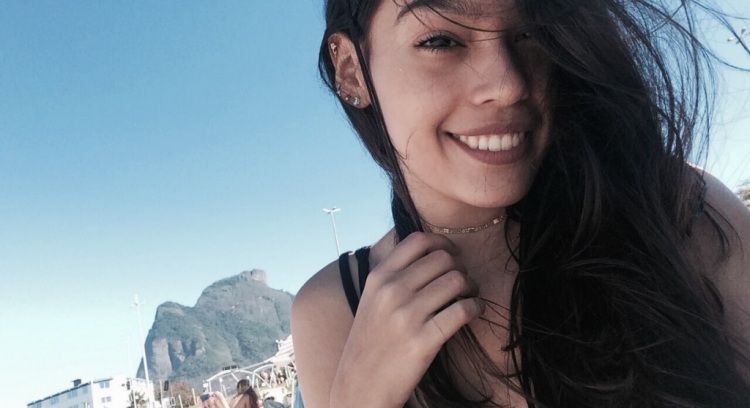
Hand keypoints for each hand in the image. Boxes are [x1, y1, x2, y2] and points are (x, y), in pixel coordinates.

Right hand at [330, 232, 484, 407]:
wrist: (361, 385)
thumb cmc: (372, 340)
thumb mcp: (372, 298)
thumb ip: (393, 274)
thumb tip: (431, 249)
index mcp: (379, 277)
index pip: (418, 240)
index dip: (442, 242)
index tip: (452, 253)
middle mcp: (391, 291)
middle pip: (443, 259)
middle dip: (460, 267)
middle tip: (463, 281)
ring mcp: (407, 316)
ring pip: (457, 281)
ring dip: (471, 287)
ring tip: (469, 296)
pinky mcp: (423, 340)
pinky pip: (463, 310)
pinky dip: (476, 307)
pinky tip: (473, 312)